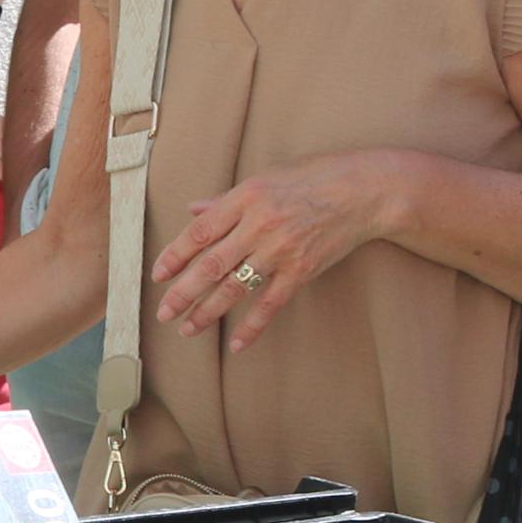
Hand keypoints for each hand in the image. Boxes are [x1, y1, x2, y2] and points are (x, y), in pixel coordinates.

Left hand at [149, 157, 392, 349]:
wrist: (363, 192)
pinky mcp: (302, 270)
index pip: (199, 232)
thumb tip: (193, 210)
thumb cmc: (313, 178)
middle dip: (182, 292)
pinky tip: (236, 344)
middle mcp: (259, 225)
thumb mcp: (265, 178)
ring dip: (207, 312)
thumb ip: (226, 199)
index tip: (158, 274)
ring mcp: (281, 250)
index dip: (175, 255)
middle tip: (163, 312)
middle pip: (211, 265)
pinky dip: (252, 326)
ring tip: (187, 328)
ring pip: (235, 287)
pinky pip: (271, 304)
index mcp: (245, 198)